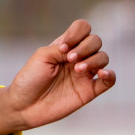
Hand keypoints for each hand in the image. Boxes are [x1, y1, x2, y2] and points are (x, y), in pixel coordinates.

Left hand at [0, 19, 114, 134]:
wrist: (24, 105)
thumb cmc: (29, 79)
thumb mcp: (42, 56)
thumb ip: (63, 48)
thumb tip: (80, 49)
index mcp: (64, 47)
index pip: (82, 28)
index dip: (77, 33)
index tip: (63, 47)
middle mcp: (77, 58)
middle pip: (95, 41)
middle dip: (84, 47)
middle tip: (69, 59)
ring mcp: (84, 74)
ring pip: (103, 58)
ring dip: (94, 60)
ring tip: (77, 69)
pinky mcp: (89, 91)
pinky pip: (109, 81)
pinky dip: (110, 75)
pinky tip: (103, 74)